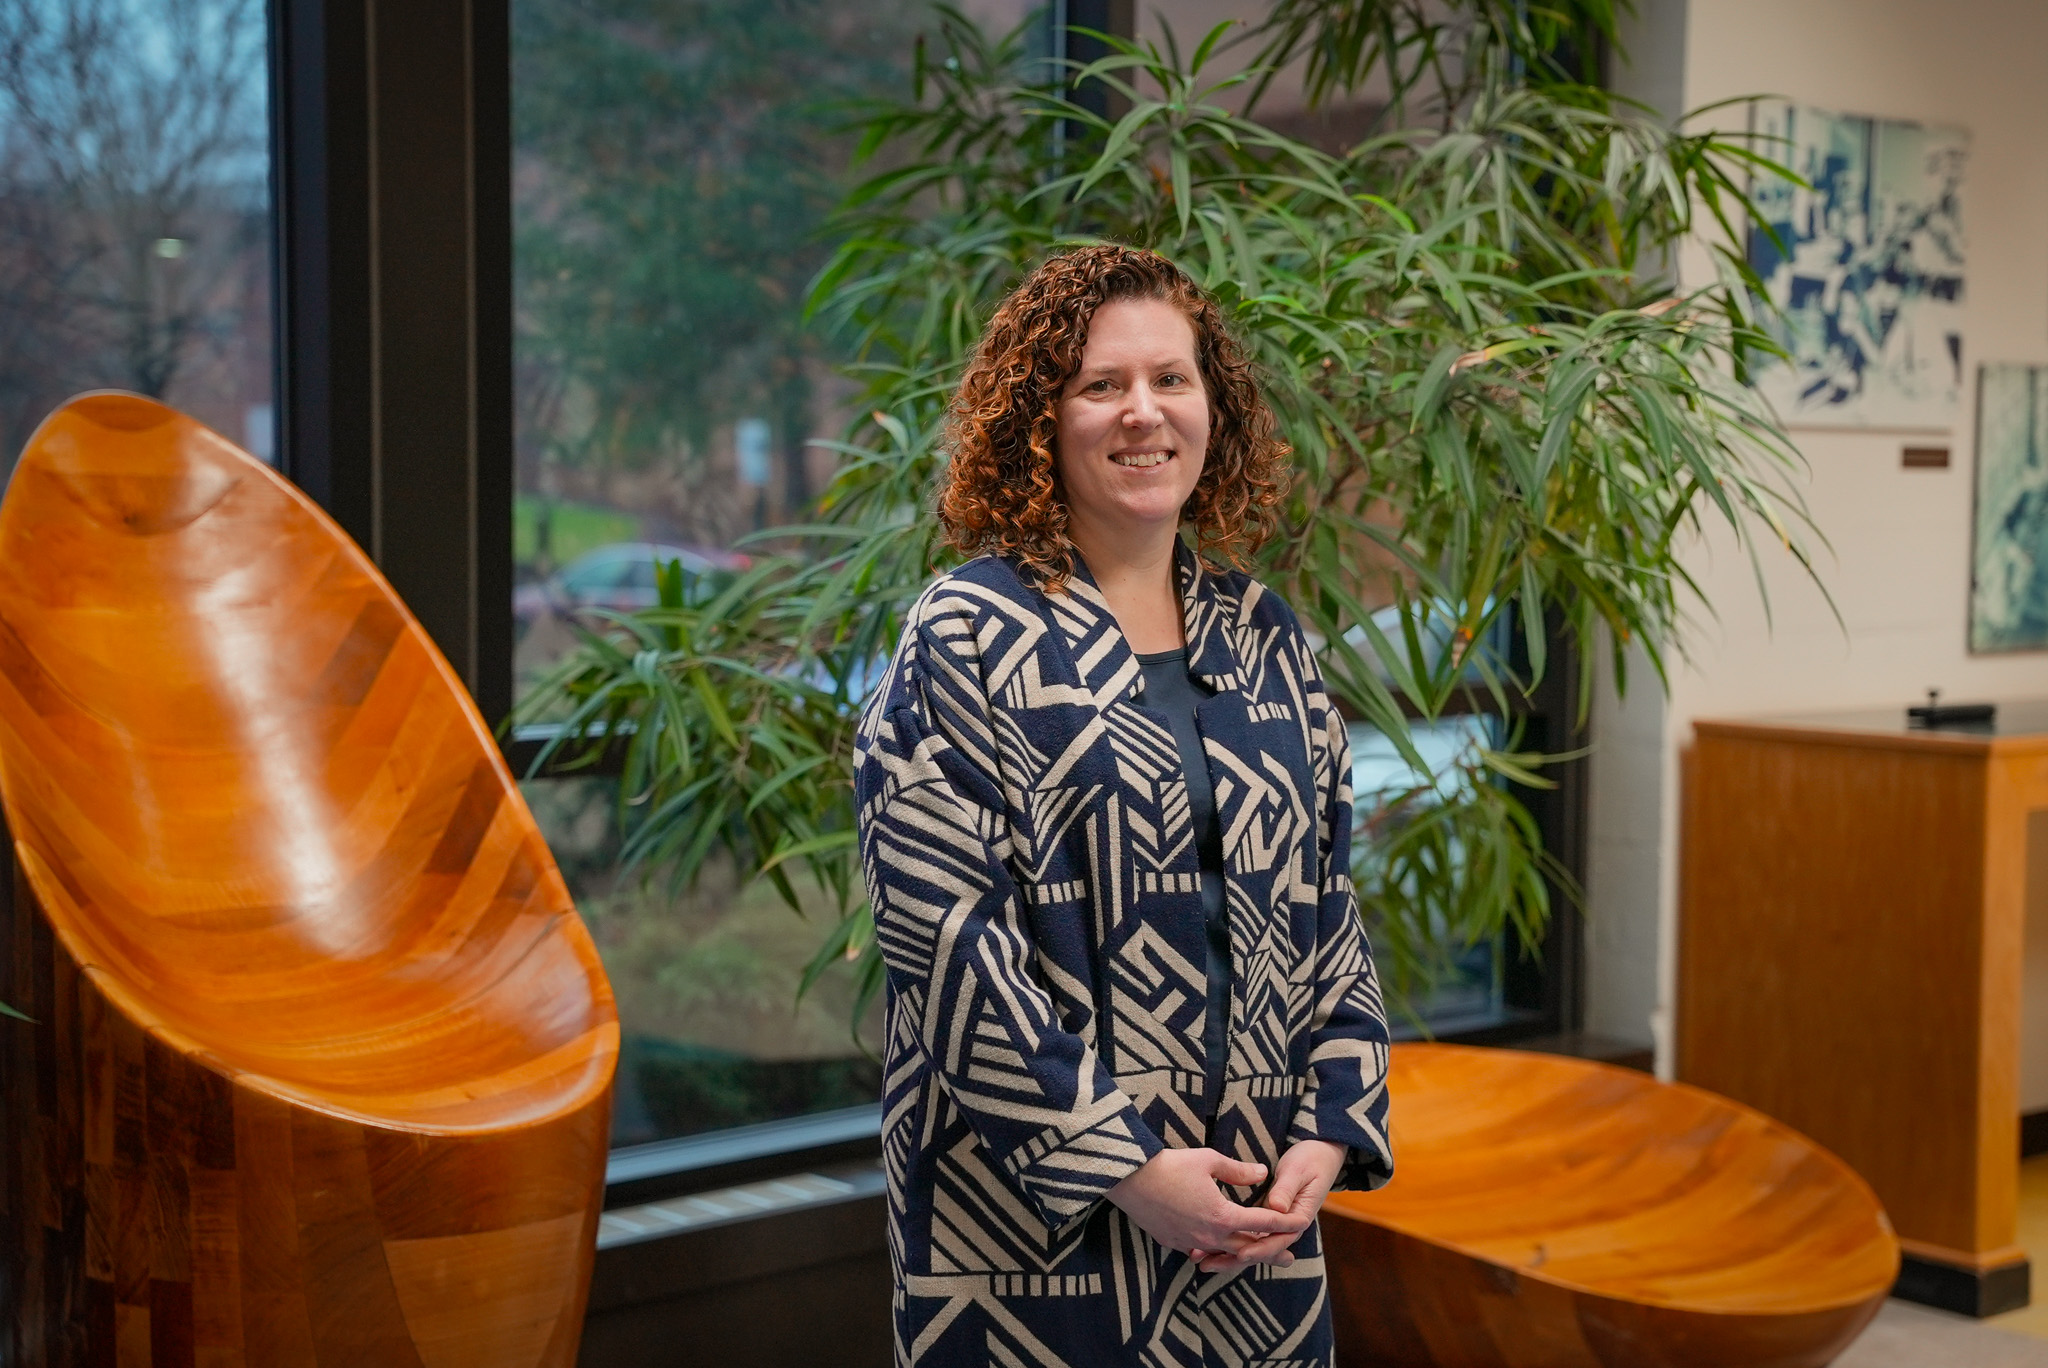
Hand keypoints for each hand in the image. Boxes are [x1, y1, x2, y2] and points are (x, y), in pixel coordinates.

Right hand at [1105, 1148, 1311, 1258]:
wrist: (1129, 1179)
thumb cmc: (1170, 1165)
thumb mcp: (1208, 1160)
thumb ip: (1238, 1170)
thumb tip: (1262, 1173)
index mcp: (1222, 1215)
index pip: (1261, 1223)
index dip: (1283, 1223)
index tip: (1300, 1225)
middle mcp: (1208, 1234)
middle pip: (1246, 1247)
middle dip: (1268, 1251)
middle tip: (1289, 1258)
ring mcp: (1189, 1241)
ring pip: (1222, 1253)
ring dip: (1240, 1255)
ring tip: (1254, 1259)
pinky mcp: (1172, 1242)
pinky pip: (1199, 1251)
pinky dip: (1213, 1251)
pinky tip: (1217, 1250)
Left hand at [1190, 1140, 1346, 1274]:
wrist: (1319, 1156)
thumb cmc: (1310, 1160)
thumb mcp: (1299, 1171)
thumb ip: (1286, 1188)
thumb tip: (1276, 1206)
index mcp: (1298, 1217)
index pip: (1278, 1240)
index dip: (1260, 1249)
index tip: (1241, 1254)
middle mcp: (1285, 1226)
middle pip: (1260, 1249)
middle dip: (1235, 1259)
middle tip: (1209, 1264)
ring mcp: (1274, 1225)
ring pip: (1251, 1246)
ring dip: (1226, 1255)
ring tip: (1201, 1262)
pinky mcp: (1264, 1220)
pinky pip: (1245, 1235)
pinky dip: (1226, 1242)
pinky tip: (1206, 1249)